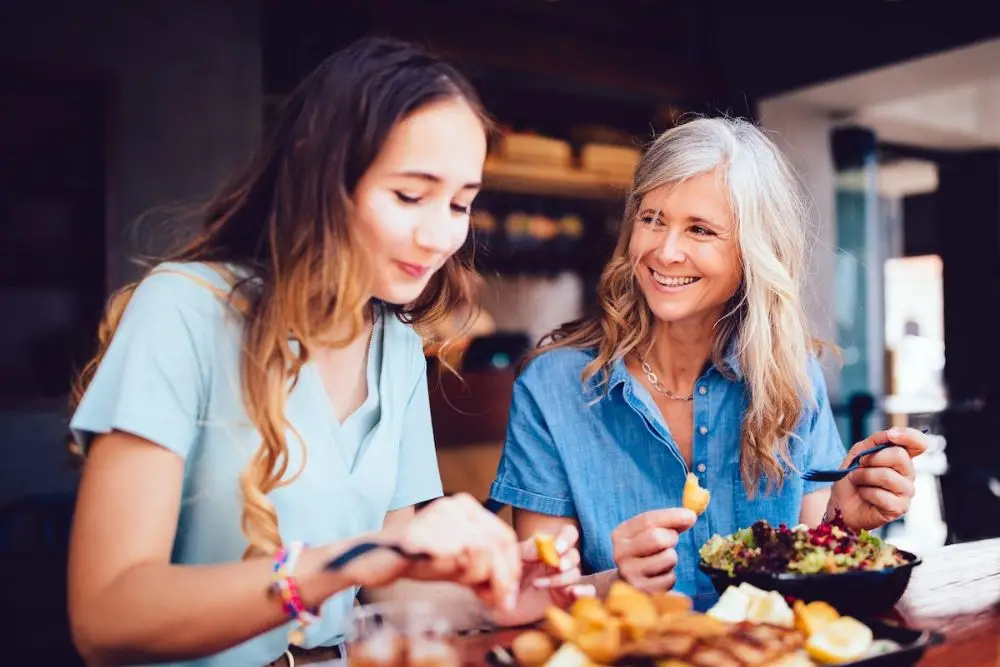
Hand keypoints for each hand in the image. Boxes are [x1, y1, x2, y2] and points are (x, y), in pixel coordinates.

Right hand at [346, 494, 521, 610]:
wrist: (376, 557)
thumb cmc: (418, 559)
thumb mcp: (458, 562)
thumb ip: (484, 571)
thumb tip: (508, 596)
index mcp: (466, 506)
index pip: (504, 537)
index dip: (510, 568)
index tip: (506, 594)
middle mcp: (456, 506)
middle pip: (498, 545)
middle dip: (501, 579)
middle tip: (494, 602)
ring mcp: (441, 518)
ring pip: (483, 552)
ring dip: (478, 578)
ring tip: (463, 585)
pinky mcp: (428, 535)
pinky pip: (458, 559)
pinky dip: (459, 574)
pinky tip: (445, 573)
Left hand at [489, 525, 593, 626]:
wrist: (498, 605)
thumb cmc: (504, 578)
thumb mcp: (512, 559)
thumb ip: (527, 549)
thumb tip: (545, 543)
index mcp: (548, 548)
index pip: (568, 534)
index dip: (566, 539)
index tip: (556, 549)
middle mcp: (558, 562)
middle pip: (574, 554)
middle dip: (567, 560)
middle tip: (556, 567)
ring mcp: (562, 581)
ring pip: (576, 573)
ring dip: (560, 579)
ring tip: (537, 584)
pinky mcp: (565, 598)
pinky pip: (586, 592)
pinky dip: (585, 591)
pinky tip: (574, 593)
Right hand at [611, 508, 696, 592]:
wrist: (626, 584)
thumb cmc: (644, 552)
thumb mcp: (647, 533)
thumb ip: (667, 523)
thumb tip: (690, 516)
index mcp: (620, 534)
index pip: (647, 520)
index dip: (672, 516)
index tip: (691, 515)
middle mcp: (621, 554)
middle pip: (657, 538)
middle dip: (671, 537)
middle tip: (671, 540)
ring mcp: (630, 574)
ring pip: (667, 558)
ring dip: (672, 558)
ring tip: (661, 561)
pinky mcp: (643, 591)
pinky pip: (670, 578)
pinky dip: (670, 575)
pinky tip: (659, 576)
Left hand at [829, 427, 929, 530]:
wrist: (841, 503)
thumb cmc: (852, 478)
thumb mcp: (858, 453)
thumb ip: (875, 441)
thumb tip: (890, 434)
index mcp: (901, 459)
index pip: (919, 444)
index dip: (909, 436)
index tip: (891, 435)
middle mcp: (908, 474)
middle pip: (900, 456)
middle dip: (873, 458)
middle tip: (860, 465)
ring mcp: (906, 492)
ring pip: (887, 476)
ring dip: (864, 476)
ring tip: (857, 481)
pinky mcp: (899, 508)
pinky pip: (881, 495)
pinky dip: (865, 492)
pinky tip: (864, 495)